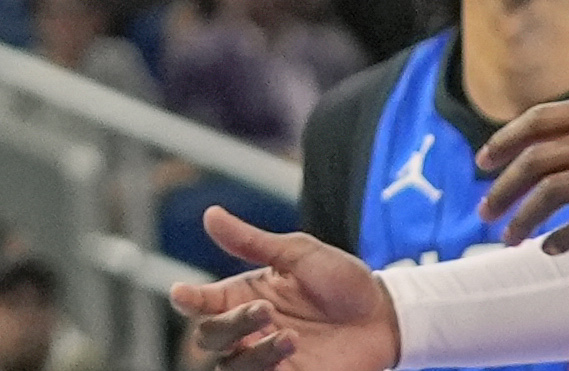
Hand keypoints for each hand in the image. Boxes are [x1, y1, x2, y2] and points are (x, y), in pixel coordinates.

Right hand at [170, 207, 396, 370]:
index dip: (187, 299)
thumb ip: (252, 242)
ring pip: (231, 366)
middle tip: (264, 310)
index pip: (201, 302)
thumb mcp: (299, 253)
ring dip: (253, 353)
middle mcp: (250, 329)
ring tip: (291, 336)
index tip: (183, 294)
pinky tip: (294, 350)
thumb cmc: (342, 279)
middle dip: (229, 325)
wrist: (385, 315)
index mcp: (244, 295)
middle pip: (210, 337)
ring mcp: (269, 358)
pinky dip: (267, 367)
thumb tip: (210, 214)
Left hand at [474, 92, 568, 245]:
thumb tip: (543, 152)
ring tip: (508, 239)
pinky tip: (548, 249)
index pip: (540, 120)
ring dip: (525, 218)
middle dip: (505, 189)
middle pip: (537, 160)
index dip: (506, 139)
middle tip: (484, 213)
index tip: (482, 162)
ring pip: (554, 190)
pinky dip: (565, 236)